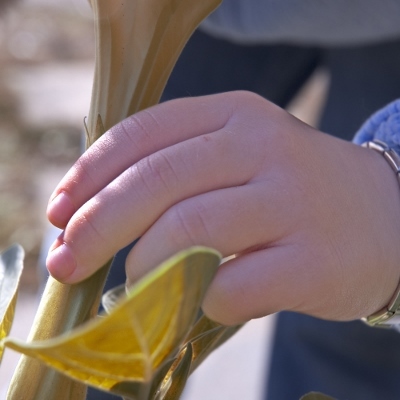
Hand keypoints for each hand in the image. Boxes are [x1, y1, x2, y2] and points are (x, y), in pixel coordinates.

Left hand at [46, 91, 399, 324]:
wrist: (382, 215)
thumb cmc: (291, 188)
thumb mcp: (236, 157)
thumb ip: (176, 175)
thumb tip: (96, 215)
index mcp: (235, 115)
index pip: (143, 133)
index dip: (90, 174)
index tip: (58, 212)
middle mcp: (264, 147)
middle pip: (158, 181)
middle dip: (97, 225)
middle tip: (66, 261)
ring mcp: (293, 202)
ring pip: (189, 233)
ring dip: (144, 268)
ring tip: (132, 285)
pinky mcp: (313, 262)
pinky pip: (232, 286)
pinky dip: (200, 301)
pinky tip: (200, 302)